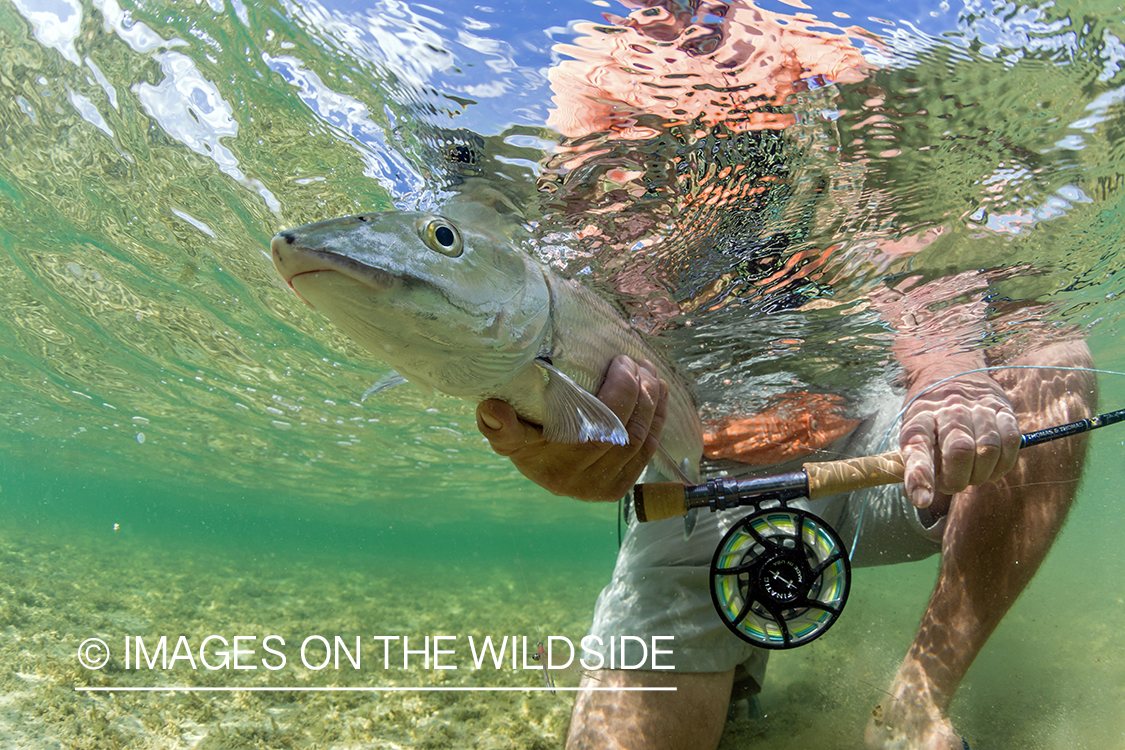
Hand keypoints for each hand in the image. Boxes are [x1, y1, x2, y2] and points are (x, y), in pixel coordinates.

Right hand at [476, 355, 668, 501]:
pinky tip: (660, 394)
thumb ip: (500, 424)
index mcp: (553, 466)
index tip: (619, 360)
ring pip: (639, 439)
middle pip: (621, 431)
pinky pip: (647, 450)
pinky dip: (657, 419)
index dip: (615, 393)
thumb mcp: (508, 434)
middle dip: (638, 388)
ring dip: (651, 401)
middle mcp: (579, 481)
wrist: (539, 469)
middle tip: (634, 359)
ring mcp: (601, 488)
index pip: (592, 431)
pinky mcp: (619, 488)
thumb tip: (490, 408)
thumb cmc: (525, 441)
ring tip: (649, 371)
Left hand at [900, 371, 1020, 507]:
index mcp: (919, 418)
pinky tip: (993, 466)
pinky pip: (1011, 440)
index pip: (918, 448)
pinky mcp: (1002, 408)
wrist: (950, 371)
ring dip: (981, 473)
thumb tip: (921, 496)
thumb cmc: (930, 416)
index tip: (922, 499)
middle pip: (960, 451)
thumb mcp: (913, 431)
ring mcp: (977, 407)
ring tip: (972, 474)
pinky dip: (1003, 463)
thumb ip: (916, 460)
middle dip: (957, 479)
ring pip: (988, 449)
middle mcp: (948, 410)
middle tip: (952, 484)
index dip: (920, 476)